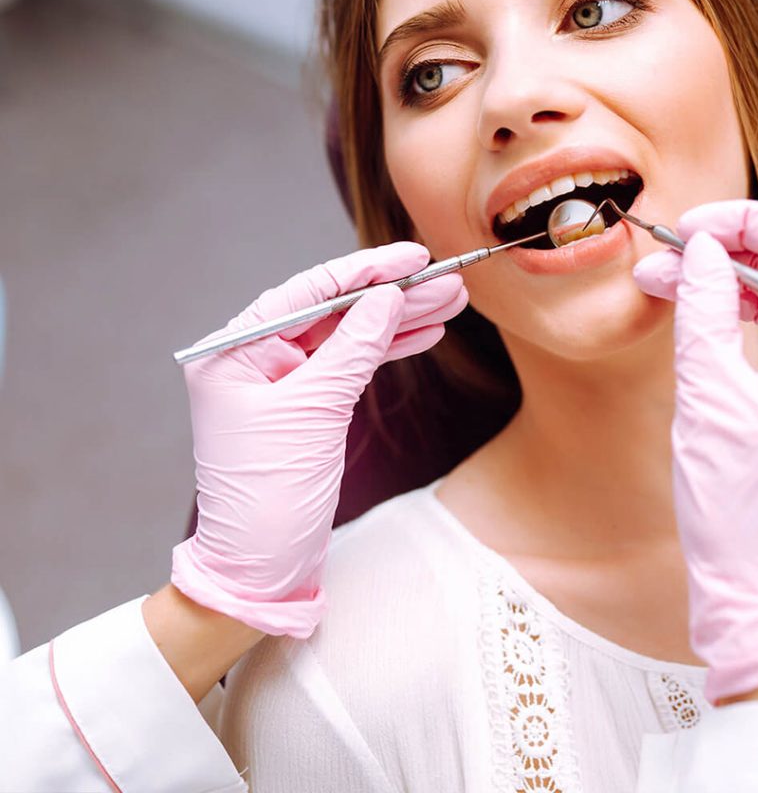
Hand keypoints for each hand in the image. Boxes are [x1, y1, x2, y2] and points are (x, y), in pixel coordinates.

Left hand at [170, 243, 466, 637]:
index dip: (365, 271)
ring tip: (452, 300)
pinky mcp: (310, 407)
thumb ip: (352, 349)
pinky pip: (354, 366)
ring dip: (401, 320)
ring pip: (351, 337)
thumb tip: (386, 298)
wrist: (260, 569)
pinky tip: (426, 333)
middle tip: (446, 278)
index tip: (413, 257)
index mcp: (236, 351)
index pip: (309, 292)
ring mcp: (285, 383)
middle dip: (393, 296)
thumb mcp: (313, 413)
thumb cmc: (269, 495)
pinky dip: (389, 351)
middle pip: (336, 312)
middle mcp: (257, 358)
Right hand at [633, 201, 757, 701]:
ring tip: (662, 290)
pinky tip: (696, 330)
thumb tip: (701, 250)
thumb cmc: (737, 505)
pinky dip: (738, 328)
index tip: (686, 228)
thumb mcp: (708, 395)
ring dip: (724, 290)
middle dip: (722, 254)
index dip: (740, 220)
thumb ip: (703, 309)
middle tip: (659, 261)